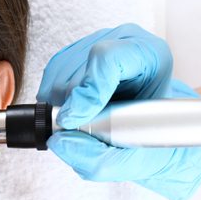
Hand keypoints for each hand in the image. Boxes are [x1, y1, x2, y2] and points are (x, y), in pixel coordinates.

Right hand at [36, 23, 200, 199]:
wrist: (145, 126)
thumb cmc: (146, 135)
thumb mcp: (132, 159)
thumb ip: (98, 157)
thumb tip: (60, 140)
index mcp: (151, 55)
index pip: (108, 59)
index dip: (86, 91)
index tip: (74, 119)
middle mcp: (121, 41)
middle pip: (76, 72)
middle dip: (71, 105)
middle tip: (82, 126)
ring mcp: (95, 43)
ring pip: (58, 74)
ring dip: (61, 104)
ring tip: (83, 118)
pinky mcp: (73, 52)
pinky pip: (49, 75)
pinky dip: (53, 100)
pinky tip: (74, 109)